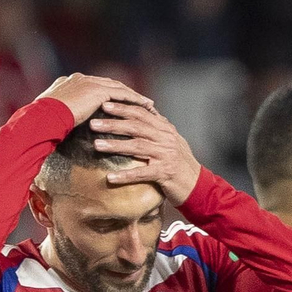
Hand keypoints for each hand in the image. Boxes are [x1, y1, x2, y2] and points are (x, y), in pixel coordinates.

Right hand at [36, 73, 152, 124]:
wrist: (43, 118)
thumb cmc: (44, 122)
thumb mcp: (54, 117)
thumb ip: (64, 116)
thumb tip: (63, 127)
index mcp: (70, 83)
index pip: (95, 86)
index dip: (109, 94)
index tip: (120, 101)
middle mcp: (81, 79)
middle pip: (109, 84)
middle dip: (125, 93)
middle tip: (140, 101)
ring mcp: (89, 82)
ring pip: (118, 88)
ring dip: (134, 96)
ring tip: (148, 104)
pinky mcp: (97, 90)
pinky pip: (122, 94)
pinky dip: (135, 99)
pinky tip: (146, 106)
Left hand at [88, 103, 202, 205]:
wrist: (199, 187)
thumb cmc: (181, 165)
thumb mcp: (171, 142)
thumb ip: (158, 128)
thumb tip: (145, 112)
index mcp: (166, 129)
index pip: (141, 113)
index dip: (122, 108)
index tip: (103, 104)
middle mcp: (166, 139)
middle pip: (136, 127)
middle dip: (113, 123)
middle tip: (93, 123)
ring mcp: (166, 155)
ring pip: (137, 146)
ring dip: (115, 145)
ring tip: (97, 145)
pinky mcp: (166, 173)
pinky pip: (142, 173)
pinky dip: (126, 175)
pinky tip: (111, 178)